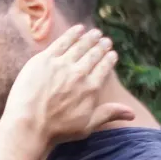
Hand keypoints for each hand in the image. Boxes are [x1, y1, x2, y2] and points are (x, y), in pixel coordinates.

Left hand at [0, 25, 135, 146]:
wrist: (28, 126)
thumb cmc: (57, 130)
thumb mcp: (87, 126)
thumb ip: (109, 114)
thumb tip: (132, 114)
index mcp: (92, 88)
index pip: (105, 67)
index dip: (109, 59)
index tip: (111, 54)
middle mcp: (80, 73)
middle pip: (94, 54)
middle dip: (101, 46)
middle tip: (104, 40)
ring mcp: (61, 65)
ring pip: (80, 45)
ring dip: (89, 37)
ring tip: (94, 33)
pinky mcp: (44, 60)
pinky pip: (61, 42)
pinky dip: (72, 34)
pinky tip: (78, 29)